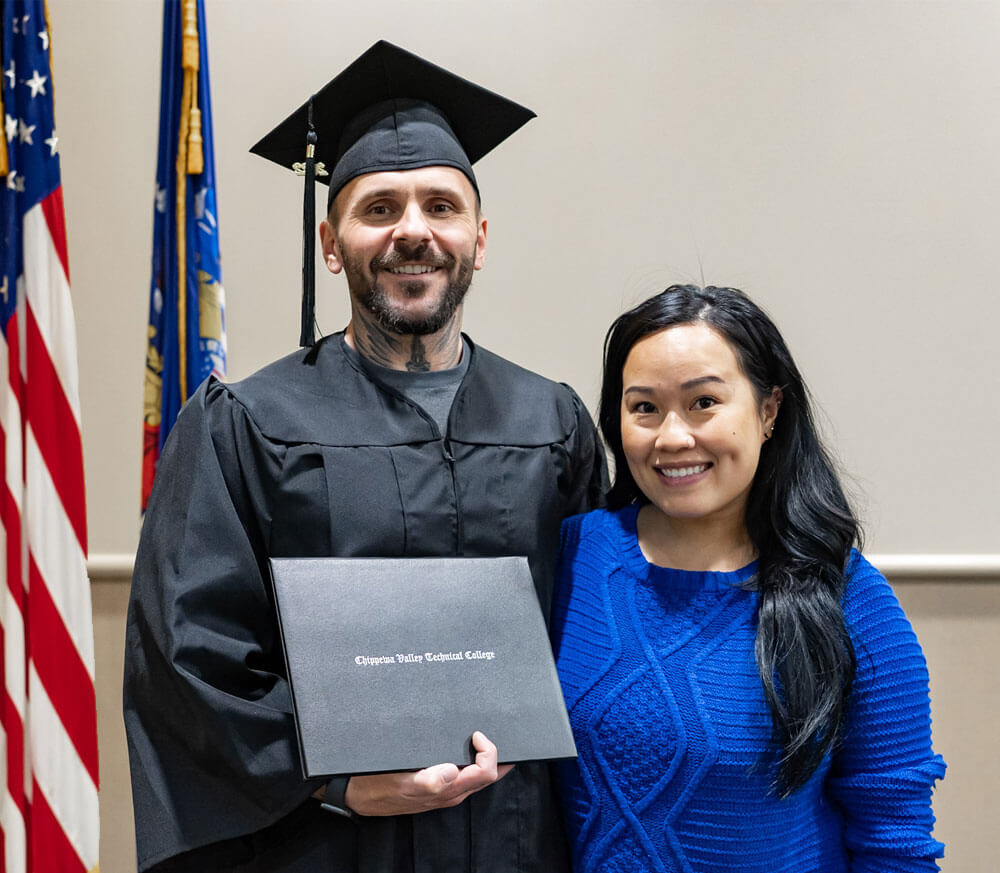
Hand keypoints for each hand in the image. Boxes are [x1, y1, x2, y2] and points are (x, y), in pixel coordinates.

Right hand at [343, 731, 513, 816]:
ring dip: (485, 757)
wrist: (358, 794)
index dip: (489, 752)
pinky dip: (472, 760)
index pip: (485, 773)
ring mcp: (446, 790)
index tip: (476, 734)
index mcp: (448, 790)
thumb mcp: (400, 781)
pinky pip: (464, 774)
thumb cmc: (377, 786)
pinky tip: (466, 747)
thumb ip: (427, 781)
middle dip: (495, 753)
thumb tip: (452, 771)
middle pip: (488, 774)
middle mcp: (452, 791)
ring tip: (482, 736)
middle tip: (487, 730)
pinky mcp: (437, 786)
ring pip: (478, 775)